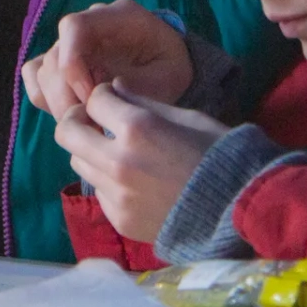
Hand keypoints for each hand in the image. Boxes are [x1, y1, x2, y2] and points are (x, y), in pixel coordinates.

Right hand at [21, 0, 192, 117]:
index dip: (72, 63)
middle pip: (54, 57)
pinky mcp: (59, 61)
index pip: (74, 27)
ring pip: (43, 72)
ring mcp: (70, 42)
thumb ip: (138, 84)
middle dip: (68, 98)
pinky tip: (77, 114)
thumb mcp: (169, 76)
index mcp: (117, 17)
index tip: (90, 99)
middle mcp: (88, 24)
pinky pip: (35, 77)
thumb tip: (100, 96)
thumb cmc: (170, 67)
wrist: (166, 66)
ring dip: (60, 104)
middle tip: (92, 127)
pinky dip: (47, 99)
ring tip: (91, 124)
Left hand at [53, 81, 228, 242]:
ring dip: (90, 151)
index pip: (93, 100)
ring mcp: (116, 194)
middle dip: (77, 119)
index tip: (111, 98)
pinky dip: (107, 181)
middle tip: (93, 120)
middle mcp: (118, 161)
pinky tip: (132, 180)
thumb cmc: (217, 153)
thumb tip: (112, 88)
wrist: (239, 208)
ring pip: (77, 162)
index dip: (102, 95)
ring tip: (114, 150)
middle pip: (67, 132)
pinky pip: (98, 191)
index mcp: (137, 127)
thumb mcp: (184, 116)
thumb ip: (141, 102)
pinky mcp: (119, 219)